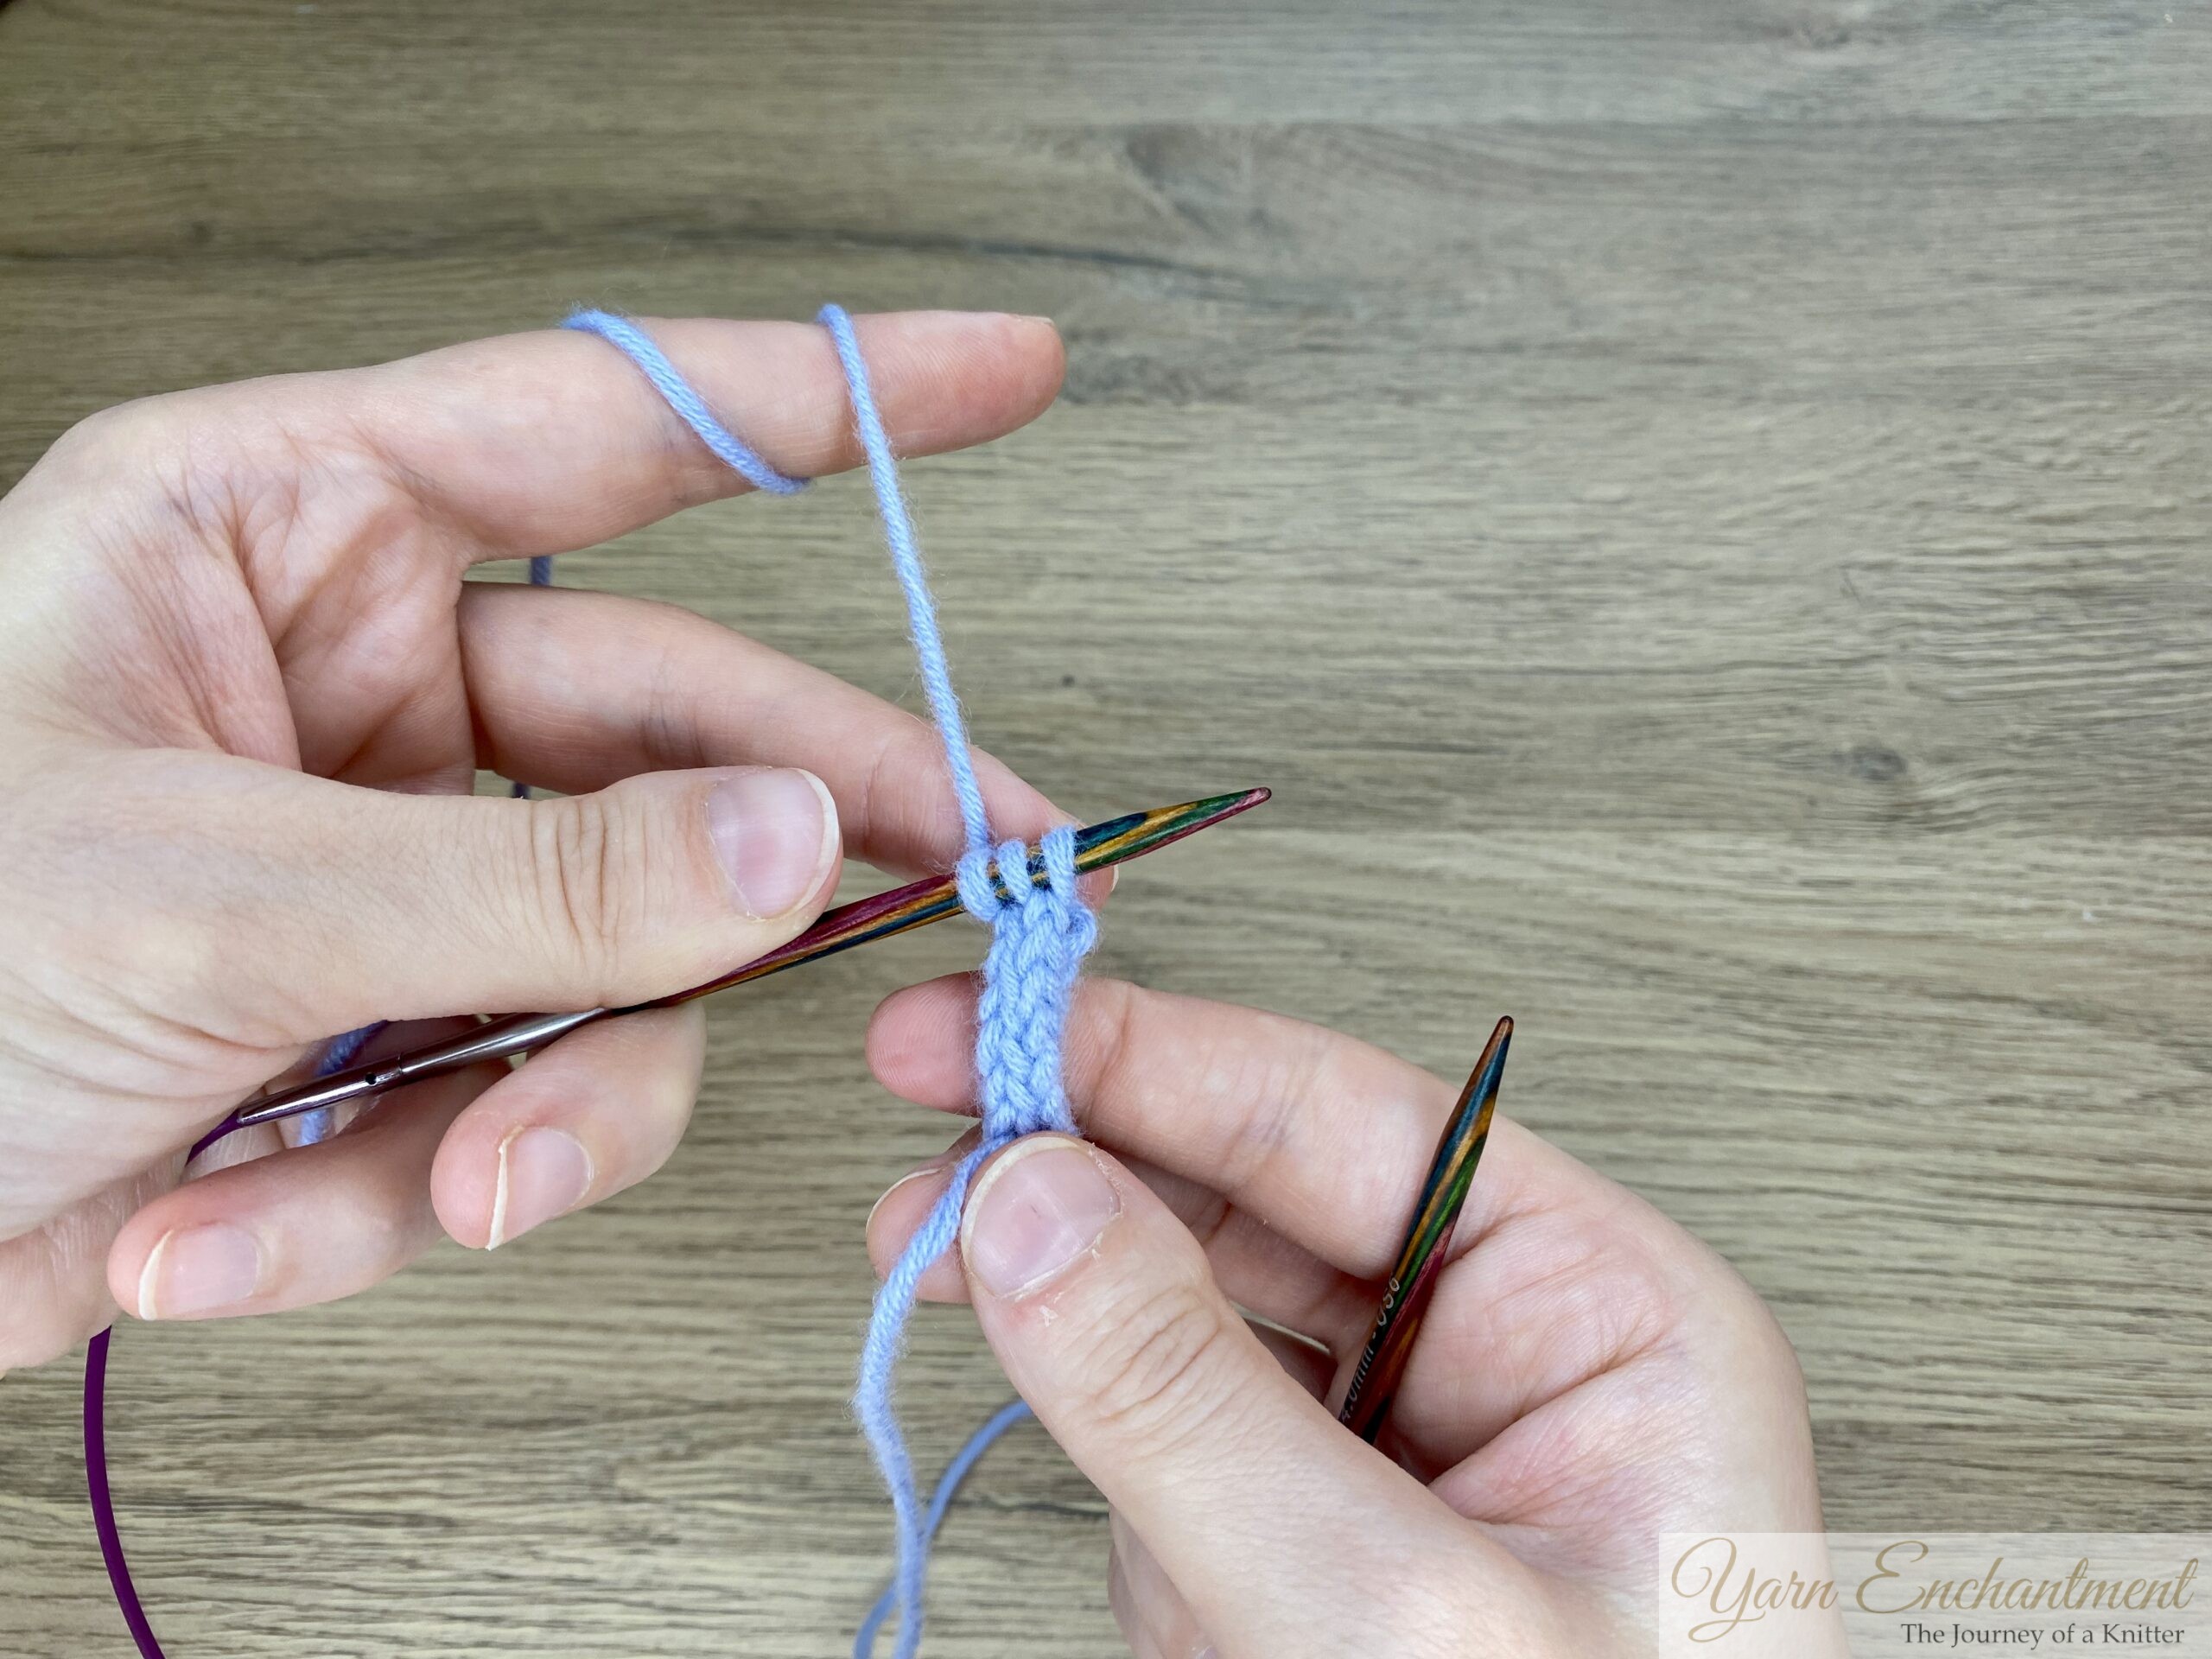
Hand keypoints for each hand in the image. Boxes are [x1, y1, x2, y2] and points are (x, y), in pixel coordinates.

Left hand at [0, 311, 1069, 1370]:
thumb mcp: (204, 902)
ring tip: (430, 1184)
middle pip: (672, 736)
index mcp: (275, 537)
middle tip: (978, 874)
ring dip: (532, 1109)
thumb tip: (796, 844)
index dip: (830, 398)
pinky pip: (499, 1104)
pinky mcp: (372, 1034)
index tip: (1001, 375)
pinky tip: (228, 1229)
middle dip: (790, 850)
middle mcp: (348, 690)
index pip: (605, 423)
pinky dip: (387, 1198)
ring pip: (612, 966)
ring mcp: (379, 871)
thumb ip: (531, 883)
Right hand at [866, 979, 1836, 1657]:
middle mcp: (1511, 1358)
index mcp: (1604, 1319)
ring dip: (1100, 1349)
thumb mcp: (1383, 1622)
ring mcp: (1402, 1450)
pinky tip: (1145, 1547)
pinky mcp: (1316, 1538)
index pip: (1349, 1119)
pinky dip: (1124, 1483)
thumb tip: (1025, 1202)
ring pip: (1195, 1318)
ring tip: (1035, 1375)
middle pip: (1259, 1194)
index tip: (982, 1024)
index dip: (1153, 1055)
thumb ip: (1188, 1403)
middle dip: (1095, 1183)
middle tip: (928, 1157)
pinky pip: (1178, 1448)